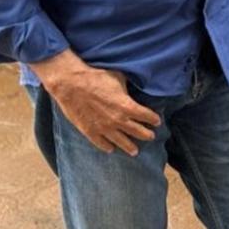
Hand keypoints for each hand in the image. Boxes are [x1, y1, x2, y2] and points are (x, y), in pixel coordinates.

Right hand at [33, 50, 159, 155]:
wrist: (71, 84)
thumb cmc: (95, 77)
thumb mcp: (118, 77)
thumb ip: (128, 87)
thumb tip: (135, 86)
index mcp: (126, 106)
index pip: (146, 116)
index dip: (153, 119)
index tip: (157, 122)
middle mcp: (117, 120)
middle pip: (136, 131)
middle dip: (146, 134)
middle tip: (151, 137)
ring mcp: (103, 128)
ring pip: (121, 141)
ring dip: (129, 146)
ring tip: (135, 151)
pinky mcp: (89, 131)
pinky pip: (101, 143)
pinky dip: (107, 147)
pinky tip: (111, 149)